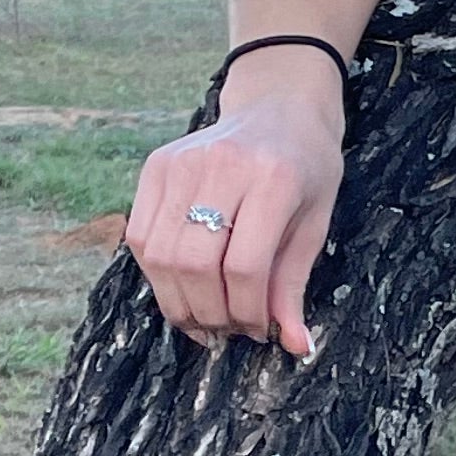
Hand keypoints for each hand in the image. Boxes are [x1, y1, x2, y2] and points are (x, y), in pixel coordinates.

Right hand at [126, 74, 344, 358]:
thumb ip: (294, 285)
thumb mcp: (314, 225)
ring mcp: (180, 163)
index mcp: (273, 179)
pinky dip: (158, 274)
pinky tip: (183, 286)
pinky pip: (141, 236)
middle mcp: (220, 166)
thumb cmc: (306, 171)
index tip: (258, 330)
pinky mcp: (155, 166)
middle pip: (193, 264)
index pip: (244, 266)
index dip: (247, 311)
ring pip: (159, 255)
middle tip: (227, 330)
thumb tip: (296, 346)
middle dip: (209, 312)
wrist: (279, 108)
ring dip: (178, 301)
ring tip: (205, 317)